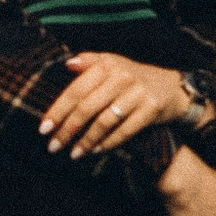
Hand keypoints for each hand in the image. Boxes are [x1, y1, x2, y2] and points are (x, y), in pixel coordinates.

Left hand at [42, 52, 198, 157]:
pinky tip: (95, 151)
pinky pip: (125, 131)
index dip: (58, 111)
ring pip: (105, 121)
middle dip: (68, 130)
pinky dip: (108, 143)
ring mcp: (138, 93)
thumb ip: (89, 62)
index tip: (43, 129)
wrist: (172, 87)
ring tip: (73, 154)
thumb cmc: (132, 78)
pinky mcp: (151, 109)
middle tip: (53, 147)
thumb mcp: (112, 64)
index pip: (76, 90)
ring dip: (86, 141)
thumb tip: (67, 64)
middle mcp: (122, 77)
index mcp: (107, 65)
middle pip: (87, 108)